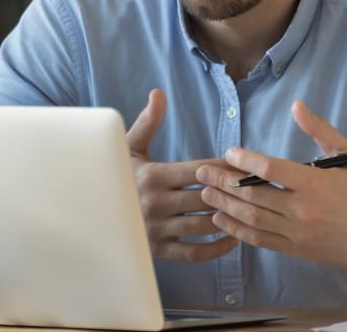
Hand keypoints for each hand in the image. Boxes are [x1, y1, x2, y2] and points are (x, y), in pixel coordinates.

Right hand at [127, 89, 238, 261]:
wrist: (91, 213)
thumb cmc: (117, 175)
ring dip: (228, 218)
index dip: (224, 168)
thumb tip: (158, 93)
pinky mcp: (159, 251)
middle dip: (232, 192)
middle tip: (255, 187)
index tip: (243, 164)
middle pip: (206, 197)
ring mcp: (158, 230)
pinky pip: (194, 253)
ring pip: (204, 225)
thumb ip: (148, 122)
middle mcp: (156, 204)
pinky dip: (217, 249)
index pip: (199, 171)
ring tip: (247, 210)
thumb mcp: (129, 147)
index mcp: (152, 176)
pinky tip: (232, 238)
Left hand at [195, 100, 346, 268]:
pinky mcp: (294, 249)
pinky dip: (237, 230)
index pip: (271, 170)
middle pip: (253, 195)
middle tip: (202, 173)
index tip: (228, 153)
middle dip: (223, 183)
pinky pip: (259, 239)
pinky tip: (221, 219)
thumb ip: (320, 129)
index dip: (246, 161)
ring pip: (252, 218)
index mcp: (315, 183)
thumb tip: (296, 105)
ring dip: (224, 205)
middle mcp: (303, 209)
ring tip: (205, 193)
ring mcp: (296, 232)